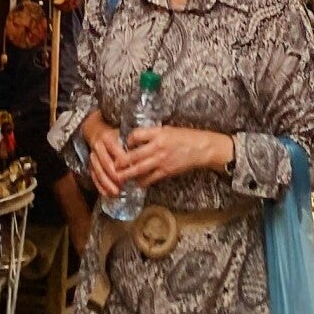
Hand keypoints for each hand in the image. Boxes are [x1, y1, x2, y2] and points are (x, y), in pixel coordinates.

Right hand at [83, 116, 129, 201]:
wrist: (97, 131)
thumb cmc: (114, 135)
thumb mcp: (122, 135)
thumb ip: (129, 146)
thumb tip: (139, 161)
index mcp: (108, 138)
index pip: (116, 151)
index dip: (123, 162)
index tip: (131, 169)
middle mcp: (98, 146)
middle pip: (105, 163)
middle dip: (114, 175)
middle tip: (123, 184)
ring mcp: (92, 156)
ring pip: (98, 172)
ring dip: (107, 183)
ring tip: (116, 192)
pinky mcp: (89, 165)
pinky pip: (93, 177)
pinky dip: (100, 186)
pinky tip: (107, 193)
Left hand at [115, 125, 234, 186]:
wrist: (201, 148)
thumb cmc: (185, 136)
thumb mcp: (168, 130)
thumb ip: (153, 135)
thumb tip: (139, 140)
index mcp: (158, 133)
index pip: (136, 135)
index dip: (127, 140)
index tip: (123, 143)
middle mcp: (157, 147)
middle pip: (133, 156)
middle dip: (121, 163)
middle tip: (113, 166)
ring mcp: (161, 161)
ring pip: (138, 170)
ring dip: (127, 175)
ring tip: (118, 178)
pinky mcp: (165, 172)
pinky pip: (149, 179)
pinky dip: (141, 182)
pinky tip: (136, 183)